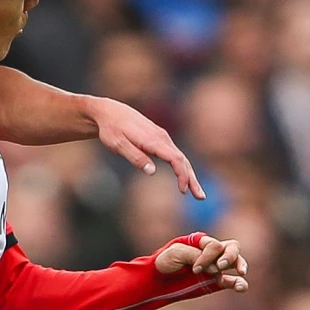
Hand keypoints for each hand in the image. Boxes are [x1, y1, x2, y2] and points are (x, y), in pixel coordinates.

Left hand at [87, 98, 203, 197]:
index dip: (182, 175)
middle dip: (192, 179)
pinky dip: (182, 167)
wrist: (109, 112)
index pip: (175, 158)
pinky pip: (174, 154)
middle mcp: (161, 137)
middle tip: (200, 197)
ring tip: (196, 192)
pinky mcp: (158, 138)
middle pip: (182, 160)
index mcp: (152, 140)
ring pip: (180, 157)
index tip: (183, 190)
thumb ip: (135, 156)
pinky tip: (184, 177)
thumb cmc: (111, 129)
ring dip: (189, 174)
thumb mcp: (117, 144)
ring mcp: (161, 137)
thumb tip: (151, 171)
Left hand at [156, 236, 248, 292]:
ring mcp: (215, 267)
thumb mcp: (174, 253)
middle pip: (232, 247)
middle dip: (230, 256)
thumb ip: (194, 255)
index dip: (208, 256)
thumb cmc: (164, 262)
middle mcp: (212, 253)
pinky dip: (239, 284)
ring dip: (240, 265)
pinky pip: (233, 282)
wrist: (157, 280)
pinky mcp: (216, 282)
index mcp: (201, 242)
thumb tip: (216, 268)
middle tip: (219, 266)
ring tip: (241, 273)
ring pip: (236, 262)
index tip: (195, 268)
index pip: (214, 245)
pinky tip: (242, 287)